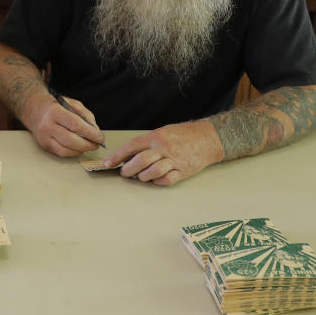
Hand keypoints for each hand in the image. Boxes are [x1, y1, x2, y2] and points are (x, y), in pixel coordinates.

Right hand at [26, 94, 103, 157]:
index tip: (100, 137)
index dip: (90, 133)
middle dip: (88, 144)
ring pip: (66, 150)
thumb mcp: (72, 103)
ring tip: (89, 146)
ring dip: (81, 150)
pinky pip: (61, 153)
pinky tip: (79, 148)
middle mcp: (47, 125)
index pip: (75, 124)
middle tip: (97, 144)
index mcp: (55, 111)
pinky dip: (73, 152)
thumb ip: (85, 115)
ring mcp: (44, 137)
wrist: (35, 111)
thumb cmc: (56, 106)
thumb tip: (96, 131)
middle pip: (71, 140)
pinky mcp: (44, 145)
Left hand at [104, 121, 224, 185]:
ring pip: (153, 171)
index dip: (117, 156)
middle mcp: (164, 148)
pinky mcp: (183, 171)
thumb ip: (146, 143)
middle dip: (128, 169)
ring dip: (143, 177)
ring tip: (140, 176)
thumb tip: (127, 155)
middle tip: (124, 173)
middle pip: (140, 160)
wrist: (207, 138)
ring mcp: (174, 160)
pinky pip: (167, 180)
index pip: (131, 146)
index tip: (108, 163)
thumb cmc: (183, 135)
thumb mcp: (162, 132)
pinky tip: (156, 179)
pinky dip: (158, 182)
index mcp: (156, 137)